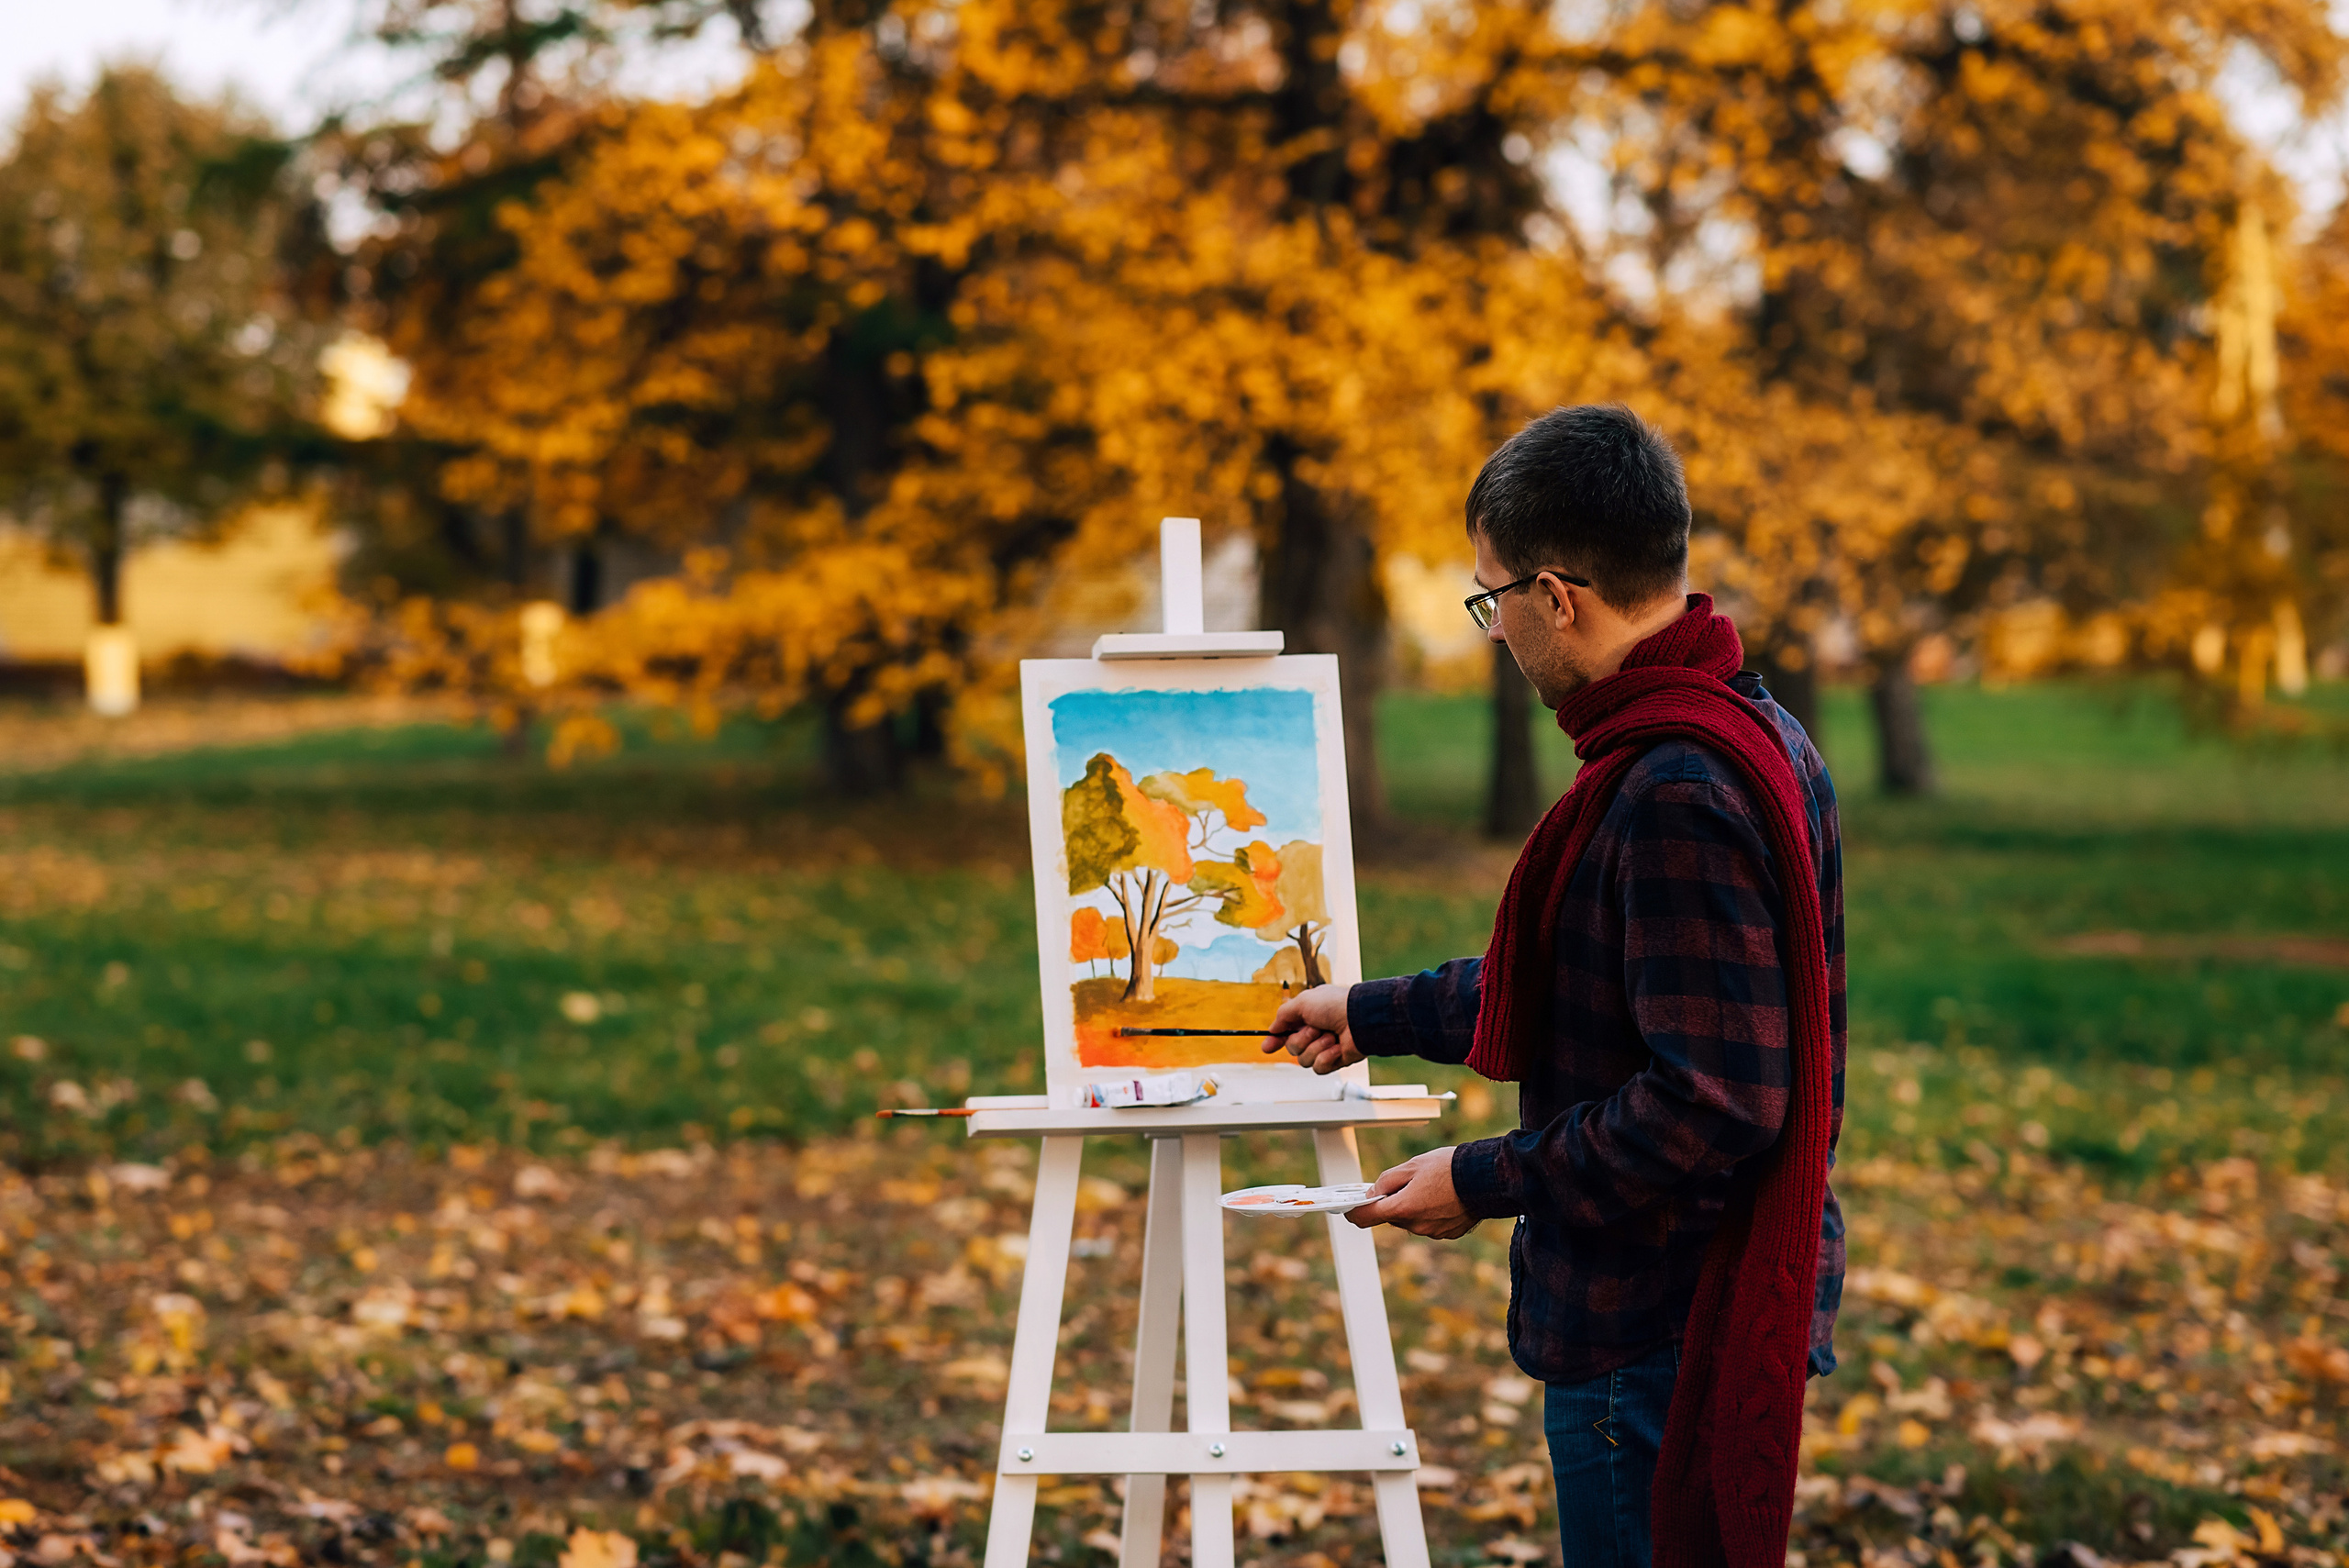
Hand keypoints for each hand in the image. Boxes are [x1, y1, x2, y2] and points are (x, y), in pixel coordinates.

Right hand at [1262, 983, 1362, 1074]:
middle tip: (1316, 1028)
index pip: (1285, 1033)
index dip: (1275, 1040)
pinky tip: (1338, 1048)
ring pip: (1304, 1060)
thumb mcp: (1302, 1002)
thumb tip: (1273, 1029)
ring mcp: (1325, 1048)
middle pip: (1292, 1048)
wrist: (1360, 1018)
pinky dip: (1327, 1057)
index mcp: (1306, 1018)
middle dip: (1302, 1039)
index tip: (1267, 1047)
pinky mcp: (1336, 1060)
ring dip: (1316, 1047)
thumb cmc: (1334, 1005)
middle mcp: (1315, 1033)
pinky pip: (1319, 1068)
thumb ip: (1283, 1015)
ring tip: (1331, 1036)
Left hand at [1347, 1147, 1478, 1238]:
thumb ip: (1387, 1181)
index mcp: (1402, 1208)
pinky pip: (1430, 1224)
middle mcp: (1415, 1225)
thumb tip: (1372, 1194)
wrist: (1486, 1178)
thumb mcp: (1412, 1165)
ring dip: (1413, 1207)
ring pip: (1411, 1220)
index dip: (1355, 1212)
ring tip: (1431, 1186)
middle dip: (1393, 1202)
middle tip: (1406, 1183)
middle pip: (1392, 1216)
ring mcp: (1432, 1232)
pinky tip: (1444, 1197)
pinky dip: (1431, 1212)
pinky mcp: (1448, 1233)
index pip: (1367, 1217)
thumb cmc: (1449, 1168)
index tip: (1349, 1209)